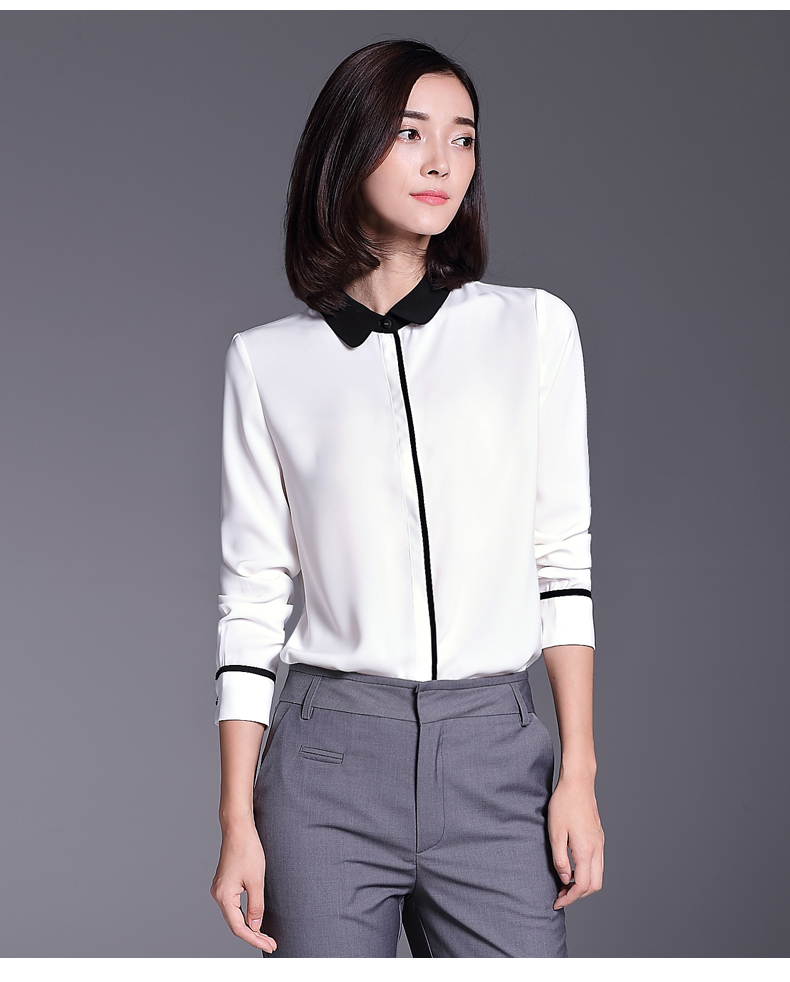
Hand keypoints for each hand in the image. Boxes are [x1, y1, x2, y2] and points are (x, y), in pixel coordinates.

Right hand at [210, 821, 276, 952]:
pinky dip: (244, 915)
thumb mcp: (256, 880)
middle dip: (253, 935)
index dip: (255, 939)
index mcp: (223, 896)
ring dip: (249, 927)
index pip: (239, 928)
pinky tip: (254, 920)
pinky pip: (233, 906)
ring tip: (265, 936)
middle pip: (235, 924)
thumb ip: (256, 906)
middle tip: (271, 943)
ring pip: (234, 916)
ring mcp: (220, 889)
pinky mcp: (224, 884)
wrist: (238, 828)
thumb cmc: (247, 849)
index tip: (269, 945)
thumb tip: (254, 927)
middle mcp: (218, 895)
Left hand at [547, 776, 603, 909]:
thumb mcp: (555, 832)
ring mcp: (600, 842)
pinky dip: (587, 872)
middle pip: (594, 885)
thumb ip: (560, 859)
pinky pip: (597, 863)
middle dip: (578, 894)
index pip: (582, 886)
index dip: (569, 898)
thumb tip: (564, 879)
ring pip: (598, 875)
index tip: (557, 901)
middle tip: (560, 894)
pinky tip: (572, 866)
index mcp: (586, 850)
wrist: (578, 782)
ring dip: (583, 884)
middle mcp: (597, 849)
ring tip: (564, 882)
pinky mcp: (598, 836)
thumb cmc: (564, 804)